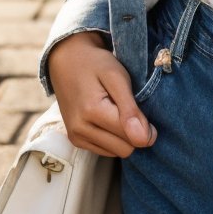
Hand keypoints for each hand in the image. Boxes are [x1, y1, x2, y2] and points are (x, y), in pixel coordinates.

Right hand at [47, 30, 157, 158]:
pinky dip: (112, 139)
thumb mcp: (116, 76)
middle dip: (133, 132)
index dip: (146, 128)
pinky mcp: (75, 140)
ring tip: (117, 111)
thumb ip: (130, 109)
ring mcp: (76, 137)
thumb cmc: (95, 64)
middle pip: (124, 149)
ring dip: (122, 137)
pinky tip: (108, 118)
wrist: (67, 61)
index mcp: (92, 111)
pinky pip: (104, 151)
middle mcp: (80, 130)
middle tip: (130, 108)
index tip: (145, 111)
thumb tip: (145, 139)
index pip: (130, 137)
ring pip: (115, 152)